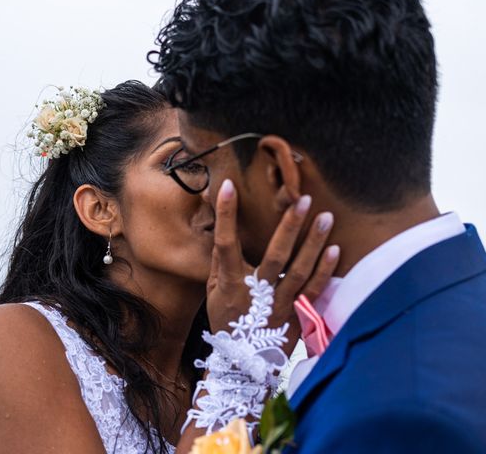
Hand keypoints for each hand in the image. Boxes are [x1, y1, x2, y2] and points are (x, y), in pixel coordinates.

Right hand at [206, 179, 339, 351]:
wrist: (243, 363)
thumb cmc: (227, 323)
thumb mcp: (214, 293)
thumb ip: (219, 262)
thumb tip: (219, 228)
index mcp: (231, 285)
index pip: (225, 244)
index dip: (226, 215)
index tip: (228, 186)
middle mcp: (257, 294)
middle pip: (275, 256)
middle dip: (289, 226)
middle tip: (303, 199)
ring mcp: (280, 306)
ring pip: (300, 271)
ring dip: (314, 243)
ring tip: (326, 216)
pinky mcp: (298, 315)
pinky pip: (314, 291)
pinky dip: (326, 271)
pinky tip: (336, 249)